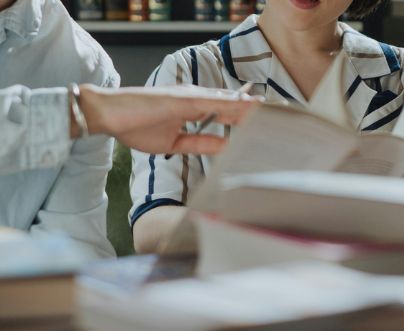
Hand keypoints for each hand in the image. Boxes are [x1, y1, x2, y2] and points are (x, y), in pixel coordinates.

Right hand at [78, 84, 258, 154]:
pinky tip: (248, 105)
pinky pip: (213, 101)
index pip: (228, 112)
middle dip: (257, 110)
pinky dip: (232, 103)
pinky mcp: (183, 98)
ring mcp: (190, 96)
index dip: (249, 116)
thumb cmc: (135, 126)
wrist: (108, 116)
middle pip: (233, 104)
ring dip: (251, 105)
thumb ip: (200, 143)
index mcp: (194, 108)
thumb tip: (224, 148)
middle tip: (281, 113)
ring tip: (274, 109)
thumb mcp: (175, 142)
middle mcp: (196, 98)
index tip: (268, 122)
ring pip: (228, 100)